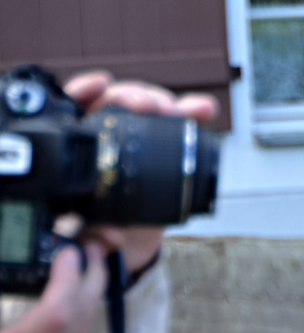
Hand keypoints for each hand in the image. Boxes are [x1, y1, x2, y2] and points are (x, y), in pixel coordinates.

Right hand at [0, 243, 106, 332]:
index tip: (70, 253)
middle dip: (91, 275)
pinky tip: (65, 317)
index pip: (57, 312)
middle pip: (83, 315)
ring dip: (85, 299)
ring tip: (82, 273)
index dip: (68, 277)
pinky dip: (72, 329)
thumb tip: (17, 317)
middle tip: (92, 248)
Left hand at [63, 73, 218, 274]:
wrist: (123, 247)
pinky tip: (204, 109)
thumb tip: (109, 234)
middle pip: (114, 100)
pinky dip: (194, 112)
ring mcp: (137, 140)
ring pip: (149, 106)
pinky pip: (182, 123)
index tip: (99, 85)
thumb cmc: (94, 235)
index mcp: (72, 150)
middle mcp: (104, 137)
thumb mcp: (83, 237)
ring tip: (173, 108)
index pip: (70, 109)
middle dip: (131, 96)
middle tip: (145, 105)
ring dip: (163, 101)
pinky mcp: (166, 147)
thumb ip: (90, 238)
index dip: (83, 90)